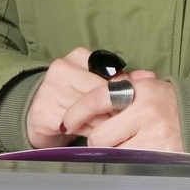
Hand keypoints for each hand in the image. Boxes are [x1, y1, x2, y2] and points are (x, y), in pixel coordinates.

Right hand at [24, 48, 151, 148]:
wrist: (39, 115)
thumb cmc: (76, 98)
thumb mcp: (99, 84)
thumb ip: (124, 79)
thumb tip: (150, 76)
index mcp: (79, 56)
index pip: (112, 73)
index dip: (123, 91)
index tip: (130, 103)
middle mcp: (62, 68)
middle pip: (101, 92)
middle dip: (115, 109)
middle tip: (123, 120)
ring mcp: (50, 89)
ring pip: (90, 110)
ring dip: (103, 123)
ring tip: (108, 128)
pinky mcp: (43, 111)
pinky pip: (75, 124)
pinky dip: (87, 131)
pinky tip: (90, 133)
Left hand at [61, 73, 182, 151]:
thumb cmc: (170, 104)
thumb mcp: (148, 88)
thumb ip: (120, 91)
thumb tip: (82, 104)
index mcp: (141, 89)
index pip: (97, 99)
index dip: (77, 112)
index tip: (68, 121)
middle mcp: (147, 110)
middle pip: (99, 136)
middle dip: (100, 139)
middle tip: (110, 136)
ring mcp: (155, 134)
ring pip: (113, 153)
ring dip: (116, 151)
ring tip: (130, 142)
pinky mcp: (162, 154)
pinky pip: (130, 163)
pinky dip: (130, 160)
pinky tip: (141, 151)